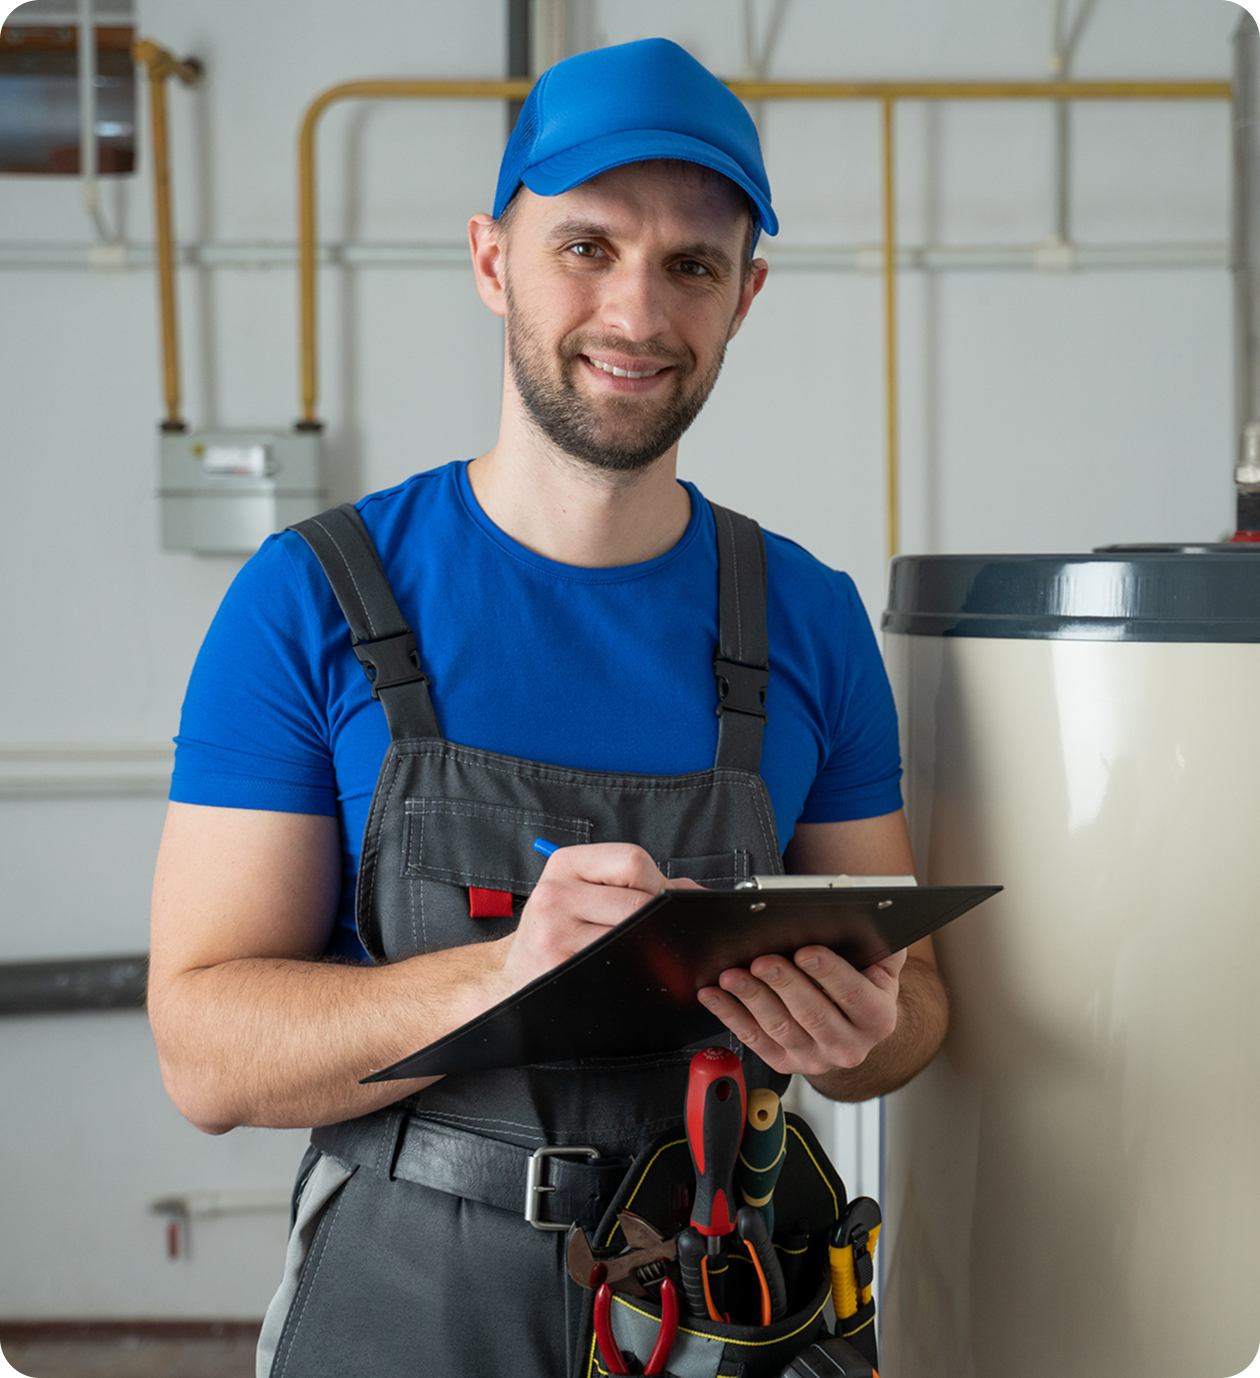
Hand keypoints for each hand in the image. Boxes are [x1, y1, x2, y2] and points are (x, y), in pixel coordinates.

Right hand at [503, 843, 699, 990]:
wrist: (514, 976)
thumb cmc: (559, 930)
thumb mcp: (582, 892)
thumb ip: (638, 884)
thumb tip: (698, 894)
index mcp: (565, 863)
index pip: (632, 860)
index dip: (657, 884)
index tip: (660, 904)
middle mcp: (555, 894)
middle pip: (638, 901)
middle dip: (659, 921)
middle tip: (657, 935)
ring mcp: (553, 932)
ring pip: (632, 937)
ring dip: (649, 948)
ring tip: (638, 951)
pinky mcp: (558, 966)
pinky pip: (618, 966)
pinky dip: (633, 970)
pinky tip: (625, 970)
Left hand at [696, 945, 905, 1077]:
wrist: (854, 1027)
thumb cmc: (862, 985)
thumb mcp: (880, 963)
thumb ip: (880, 940)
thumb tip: (871, 911)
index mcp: (877, 1018)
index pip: (853, 994)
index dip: (828, 972)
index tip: (805, 952)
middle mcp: (849, 1045)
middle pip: (813, 1014)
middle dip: (784, 984)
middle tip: (762, 962)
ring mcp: (815, 1058)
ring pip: (780, 1028)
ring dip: (752, 999)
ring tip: (732, 976)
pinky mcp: (785, 1063)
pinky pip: (754, 1040)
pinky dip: (731, 1016)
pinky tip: (715, 996)